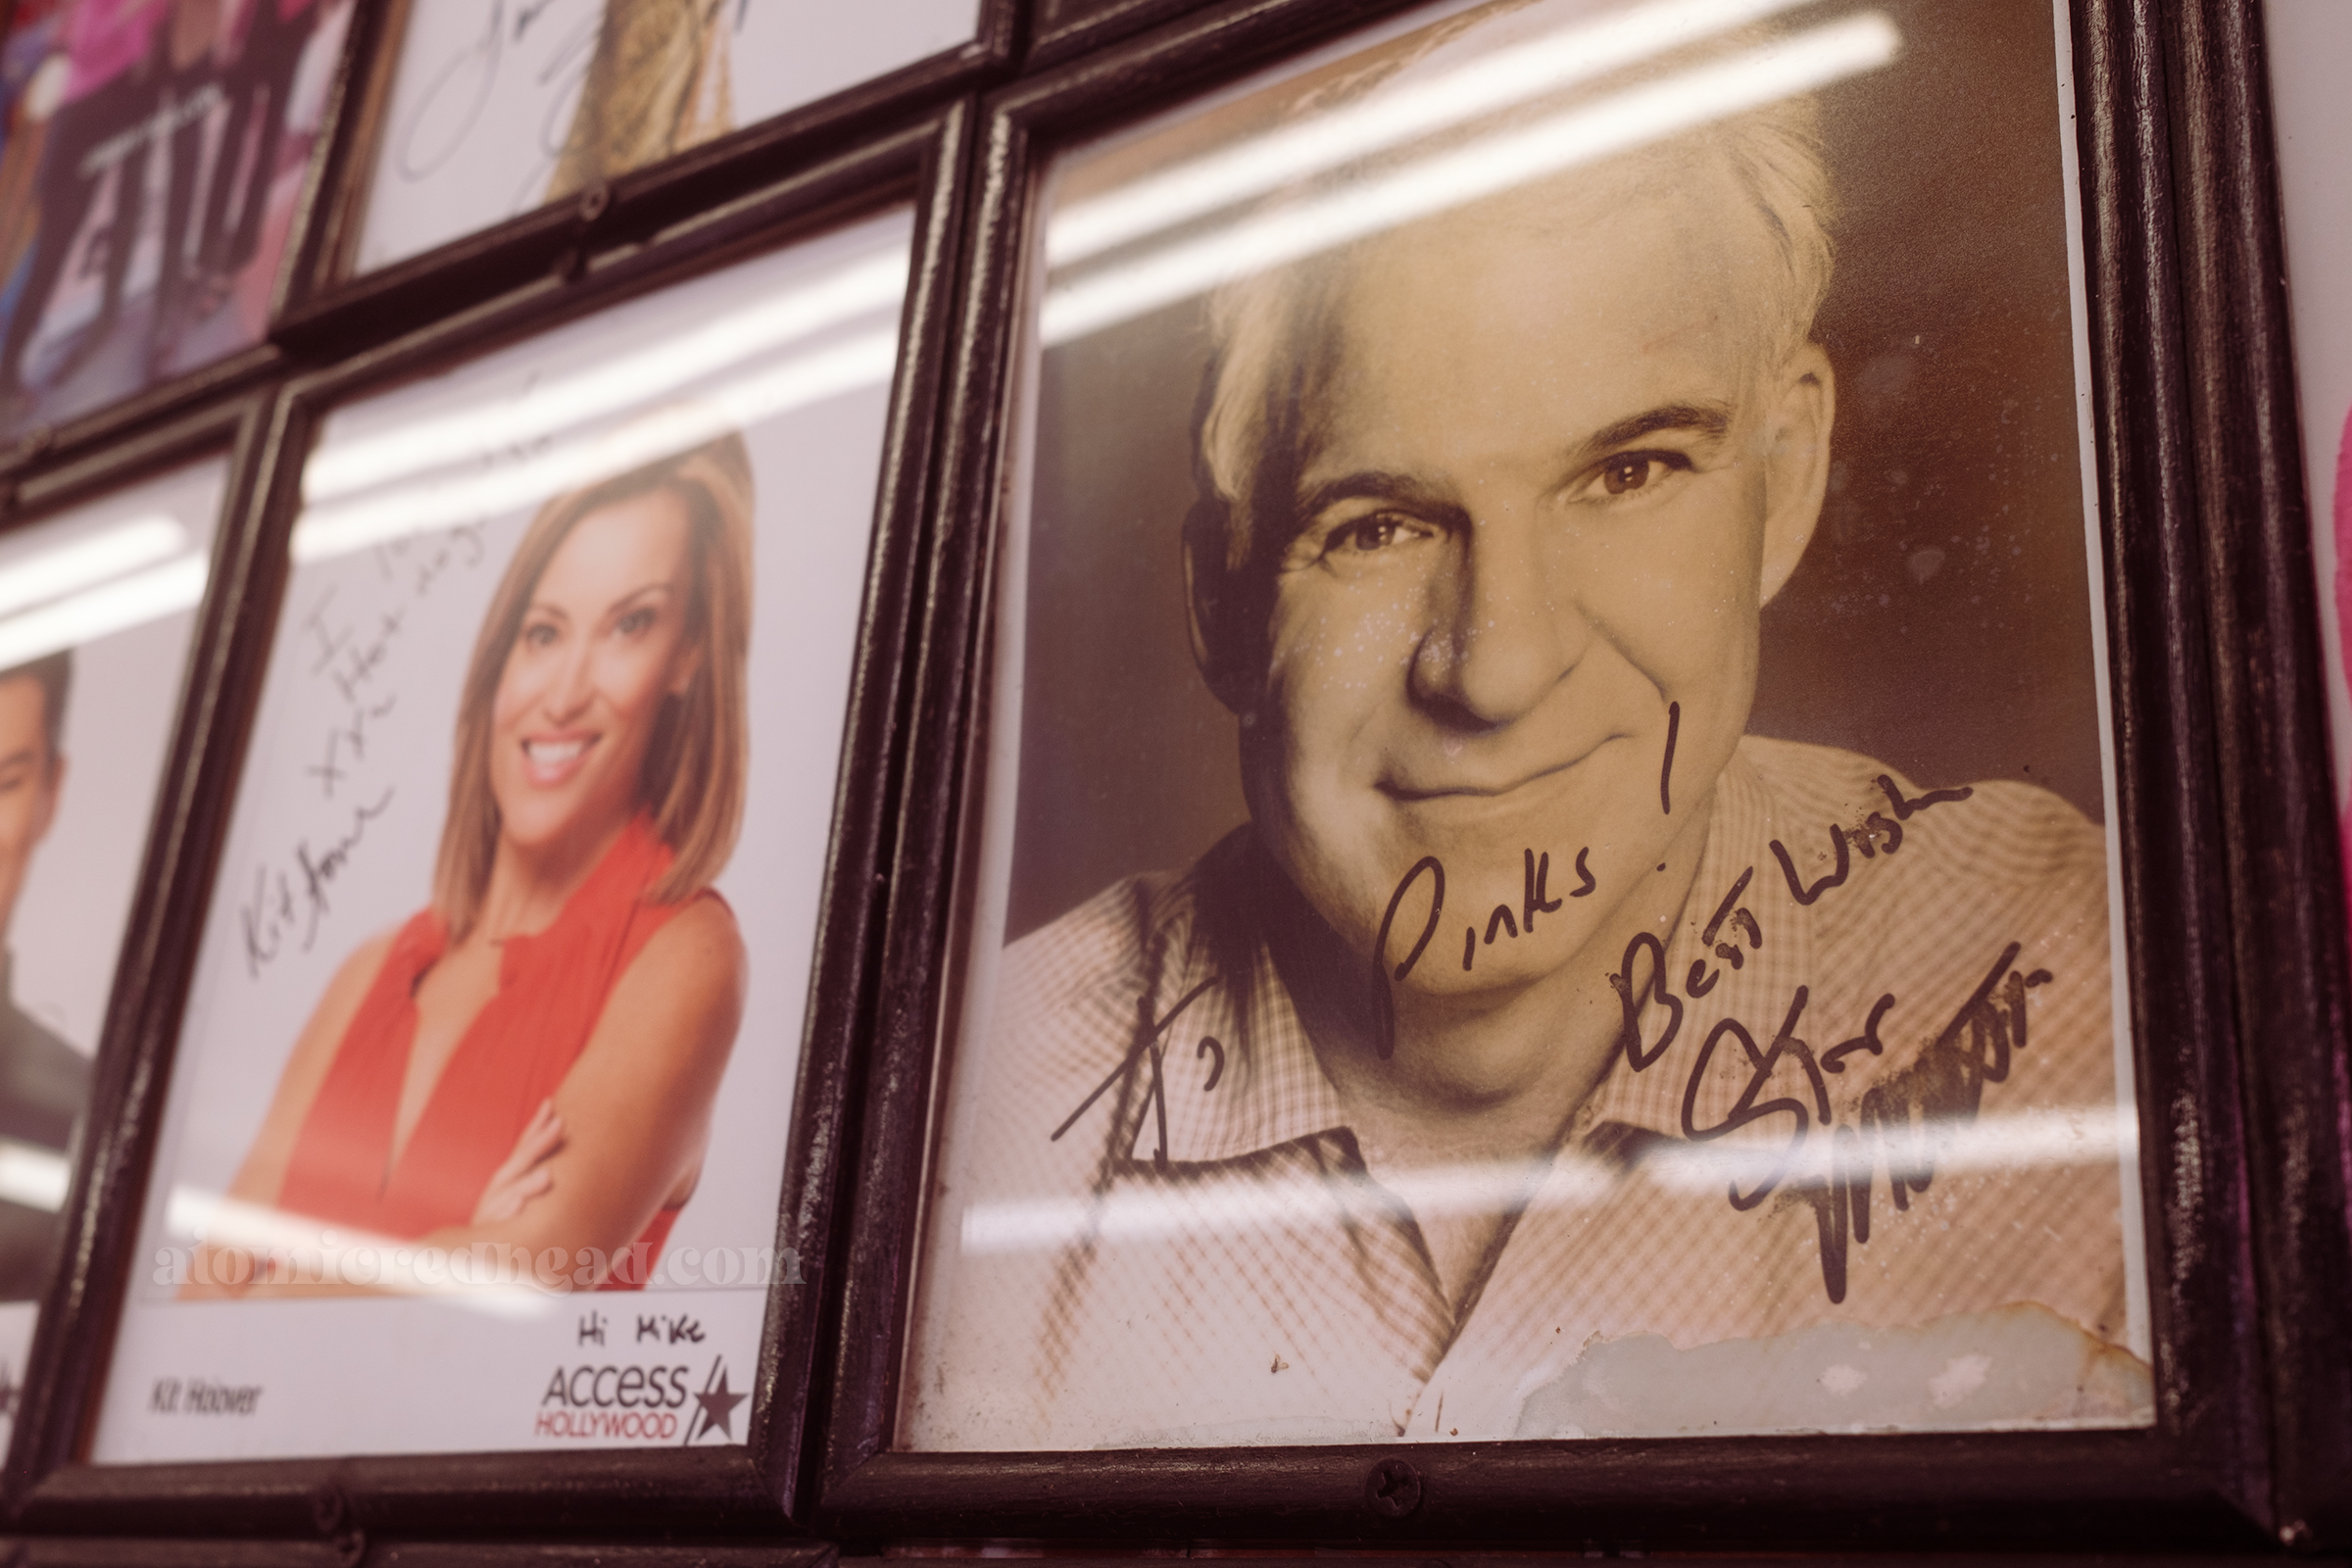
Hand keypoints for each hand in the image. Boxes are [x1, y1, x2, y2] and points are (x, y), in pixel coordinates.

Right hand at [472, 1099, 564, 1224]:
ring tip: (547, 1174)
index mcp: (508, 1176)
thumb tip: (561, 1141)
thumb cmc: (502, 1217)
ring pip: (509, 1194)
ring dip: (527, 1184)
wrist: (471, 1255)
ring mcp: (491, 1209)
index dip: (537, 1127)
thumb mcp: (517, 1190)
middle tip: (560, 1124)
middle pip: (519, 1163)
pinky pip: (498, 1224)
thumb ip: (535, 1168)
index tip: (552, 1105)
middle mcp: (499, 1188)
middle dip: (538, 1144)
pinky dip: (507, 1214)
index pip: (523, 1148)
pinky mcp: (487, 1233)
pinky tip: (519, 1206)